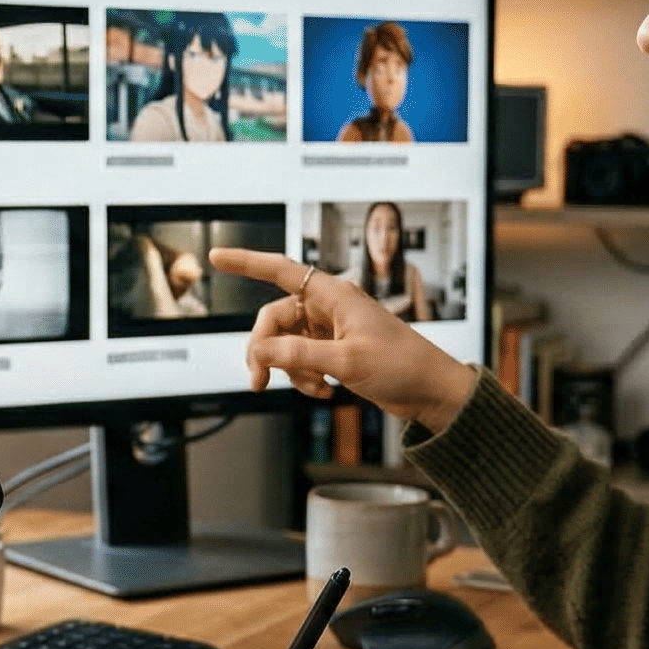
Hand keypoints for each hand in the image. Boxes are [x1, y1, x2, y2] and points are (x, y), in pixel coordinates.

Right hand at [208, 248, 478, 430]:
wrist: (431, 391)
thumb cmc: (402, 366)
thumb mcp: (347, 360)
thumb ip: (300, 353)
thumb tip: (261, 352)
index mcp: (333, 295)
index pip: (279, 270)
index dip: (245, 263)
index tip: (216, 256)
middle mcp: (329, 308)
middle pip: (274, 319)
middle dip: (264, 351)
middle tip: (259, 382)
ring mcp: (331, 330)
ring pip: (286, 343)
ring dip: (290, 369)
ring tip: (313, 388)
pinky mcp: (336, 352)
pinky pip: (302, 360)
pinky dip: (306, 378)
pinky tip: (324, 391)